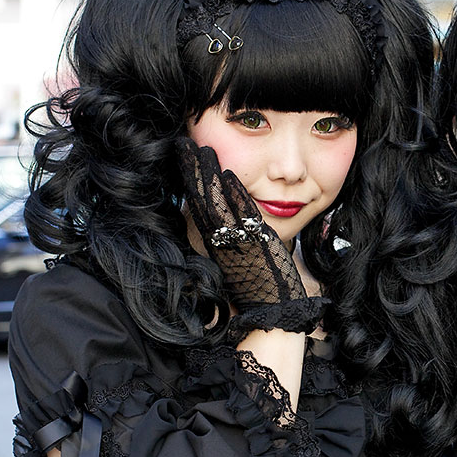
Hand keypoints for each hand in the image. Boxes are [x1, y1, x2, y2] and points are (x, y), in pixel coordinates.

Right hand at [177, 139, 306, 311]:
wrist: (272, 312)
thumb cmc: (259, 287)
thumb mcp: (240, 259)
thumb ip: (232, 238)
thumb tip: (226, 220)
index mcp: (216, 244)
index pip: (198, 206)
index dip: (190, 181)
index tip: (184, 158)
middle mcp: (222, 241)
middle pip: (202, 200)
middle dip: (193, 171)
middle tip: (185, 144)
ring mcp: (237, 242)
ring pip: (217, 204)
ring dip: (211, 176)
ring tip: (205, 150)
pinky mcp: (256, 244)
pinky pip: (242, 216)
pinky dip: (235, 195)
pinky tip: (230, 175)